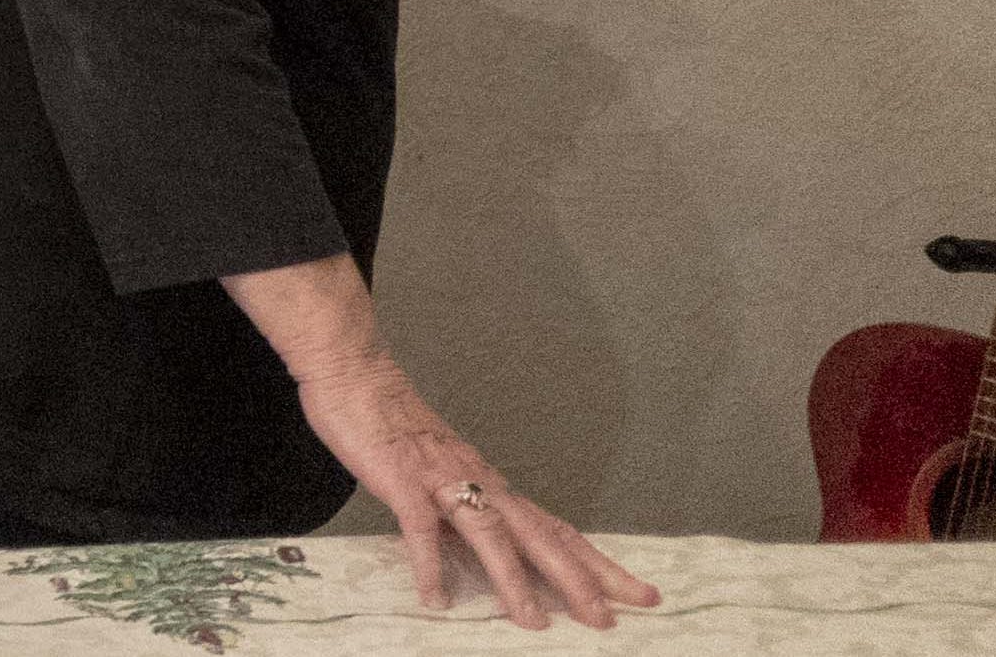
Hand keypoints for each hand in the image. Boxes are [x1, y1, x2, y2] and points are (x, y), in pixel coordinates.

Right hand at [294, 354, 657, 629]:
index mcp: (492, 484)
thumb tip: (484, 559)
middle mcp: (478, 482)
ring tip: (531, 621)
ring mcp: (442, 481)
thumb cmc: (395, 423)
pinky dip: (430, 565)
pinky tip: (435, 598)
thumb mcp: (444, 472)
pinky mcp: (403, 480)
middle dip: (577, 580)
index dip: (599, 565)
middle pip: (539, 536)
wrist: (357, 372)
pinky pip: (421, 527)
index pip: (557, 530)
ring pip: (490, 534)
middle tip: (606, 619)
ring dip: (513, 579)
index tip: (638, 593)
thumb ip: (463, 513)